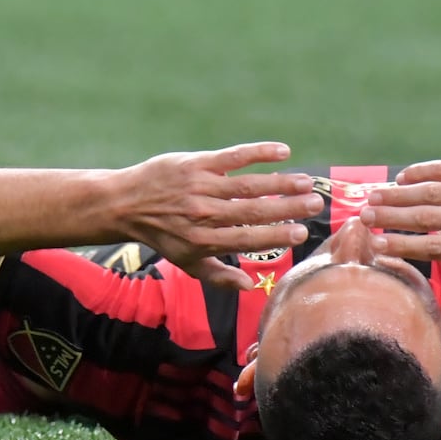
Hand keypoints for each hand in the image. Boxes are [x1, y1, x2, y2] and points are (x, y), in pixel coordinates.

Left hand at [113, 142, 320, 288]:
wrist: (125, 204)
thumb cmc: (162, 236)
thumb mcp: (187, 262)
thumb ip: (220, 277)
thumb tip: (251, 287)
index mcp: (205, 241)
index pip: (248, 239)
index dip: (276, 236)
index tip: (302, 233)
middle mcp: (204, 214)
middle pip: (254, 210)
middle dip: (288, 208)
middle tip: (315, 204)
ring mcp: (201, 187)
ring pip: (248, 184)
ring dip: (281, 182)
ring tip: (306, 182)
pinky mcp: (197, 163)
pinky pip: (233, 157)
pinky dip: (259, 153)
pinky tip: (283, 152)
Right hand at [360, 153, 440, 316]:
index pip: (435, 247)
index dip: (403, 246)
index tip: (376, 245)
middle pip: (427, 218)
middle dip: (391, 217)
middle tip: (363, 217)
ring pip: (431, 191)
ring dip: (398, 193)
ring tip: (373, 196)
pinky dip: (421, 172)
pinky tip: (402, 178)